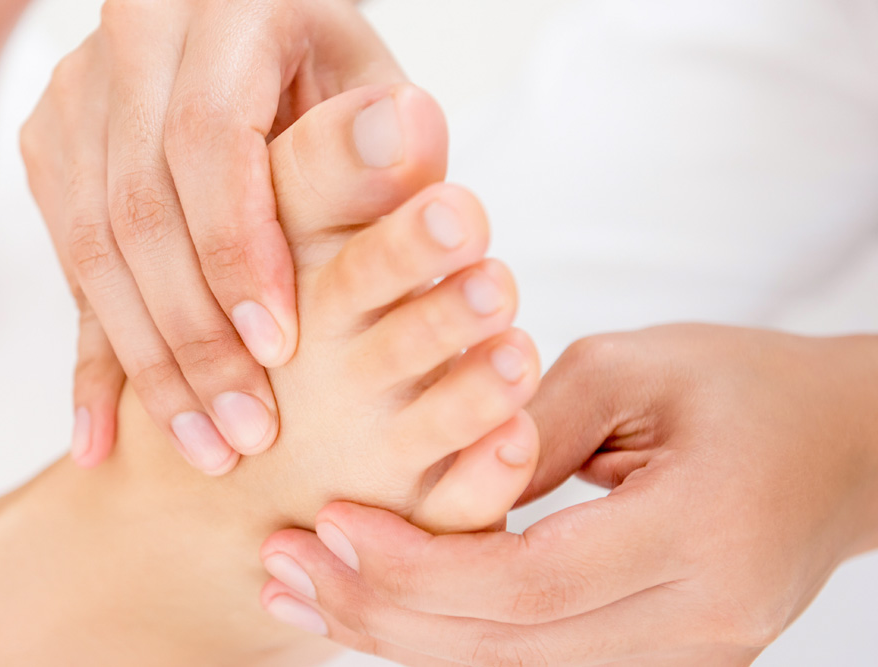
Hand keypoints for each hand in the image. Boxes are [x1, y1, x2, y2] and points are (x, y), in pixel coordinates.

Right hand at [21, 0, 402, 472]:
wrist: (245, 40)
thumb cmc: (328, 71)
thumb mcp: (373, 86)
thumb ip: (387, 136)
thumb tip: (407, 140)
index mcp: (220, 9)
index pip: (208, 143)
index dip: (236, 250)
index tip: (282, 349)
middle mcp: (130, 43)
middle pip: (137, 209)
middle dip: (192, 338)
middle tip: (244, 434)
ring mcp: (76, 95)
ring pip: (91, 248)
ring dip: (148, 364)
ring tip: (203, 447)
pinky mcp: (52, 146)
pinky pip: (69, 265)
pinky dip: (95, 355)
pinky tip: (104, 435)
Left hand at [261, 324, 877, 665]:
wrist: (848, 449)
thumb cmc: (750, 387)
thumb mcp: (637, 367)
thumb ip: (532, 422)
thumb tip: (437, 472)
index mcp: (698, 533)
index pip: (528, 582)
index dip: (416, 566)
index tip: (328, 525)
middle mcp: (698, 621)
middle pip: (509, 650)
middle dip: (384, 615)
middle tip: (286, 569)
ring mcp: (688, 656)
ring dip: (404, 638)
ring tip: (310, 595)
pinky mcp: (668, 658)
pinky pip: (540, 664)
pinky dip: (455, 641)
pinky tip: (388, 610)